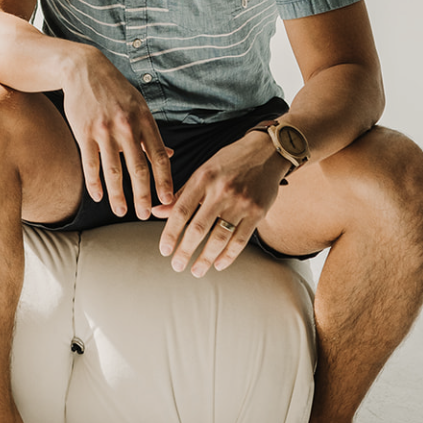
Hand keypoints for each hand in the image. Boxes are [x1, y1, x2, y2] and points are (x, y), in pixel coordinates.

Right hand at [60, 48, 173, 217]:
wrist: (85, 70)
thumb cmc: (116, 91)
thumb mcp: (140, 107)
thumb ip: (152, 134)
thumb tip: (170, 156)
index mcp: (145, 121)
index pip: (159, 156)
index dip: (165, 180)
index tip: (168, 200)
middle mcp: (126, 126)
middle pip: (138, 168)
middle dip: (143, 195)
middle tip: (145, 215)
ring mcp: (104, 130)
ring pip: (113, 171)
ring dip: (118, 195)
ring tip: (121, 212)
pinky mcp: (84, 132)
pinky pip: (90, 163)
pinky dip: (94, 183)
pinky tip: (98, 196)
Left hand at [158, 132, 283, 276]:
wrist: (266, 152)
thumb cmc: (229, 162)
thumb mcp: (203, 171)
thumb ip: (181, 194)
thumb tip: (156, 212)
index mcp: (203, 178)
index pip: (181, 211)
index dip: (170, 233)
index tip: (164, 250)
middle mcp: (221, 191)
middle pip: (198, 228)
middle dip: (185, 250)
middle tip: (177, 266)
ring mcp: (241, 202)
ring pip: (219, 238)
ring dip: (206, 258)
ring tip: (196, 270)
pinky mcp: (257, 212)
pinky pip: (241, 239)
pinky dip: (229, 255)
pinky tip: (219, 264)